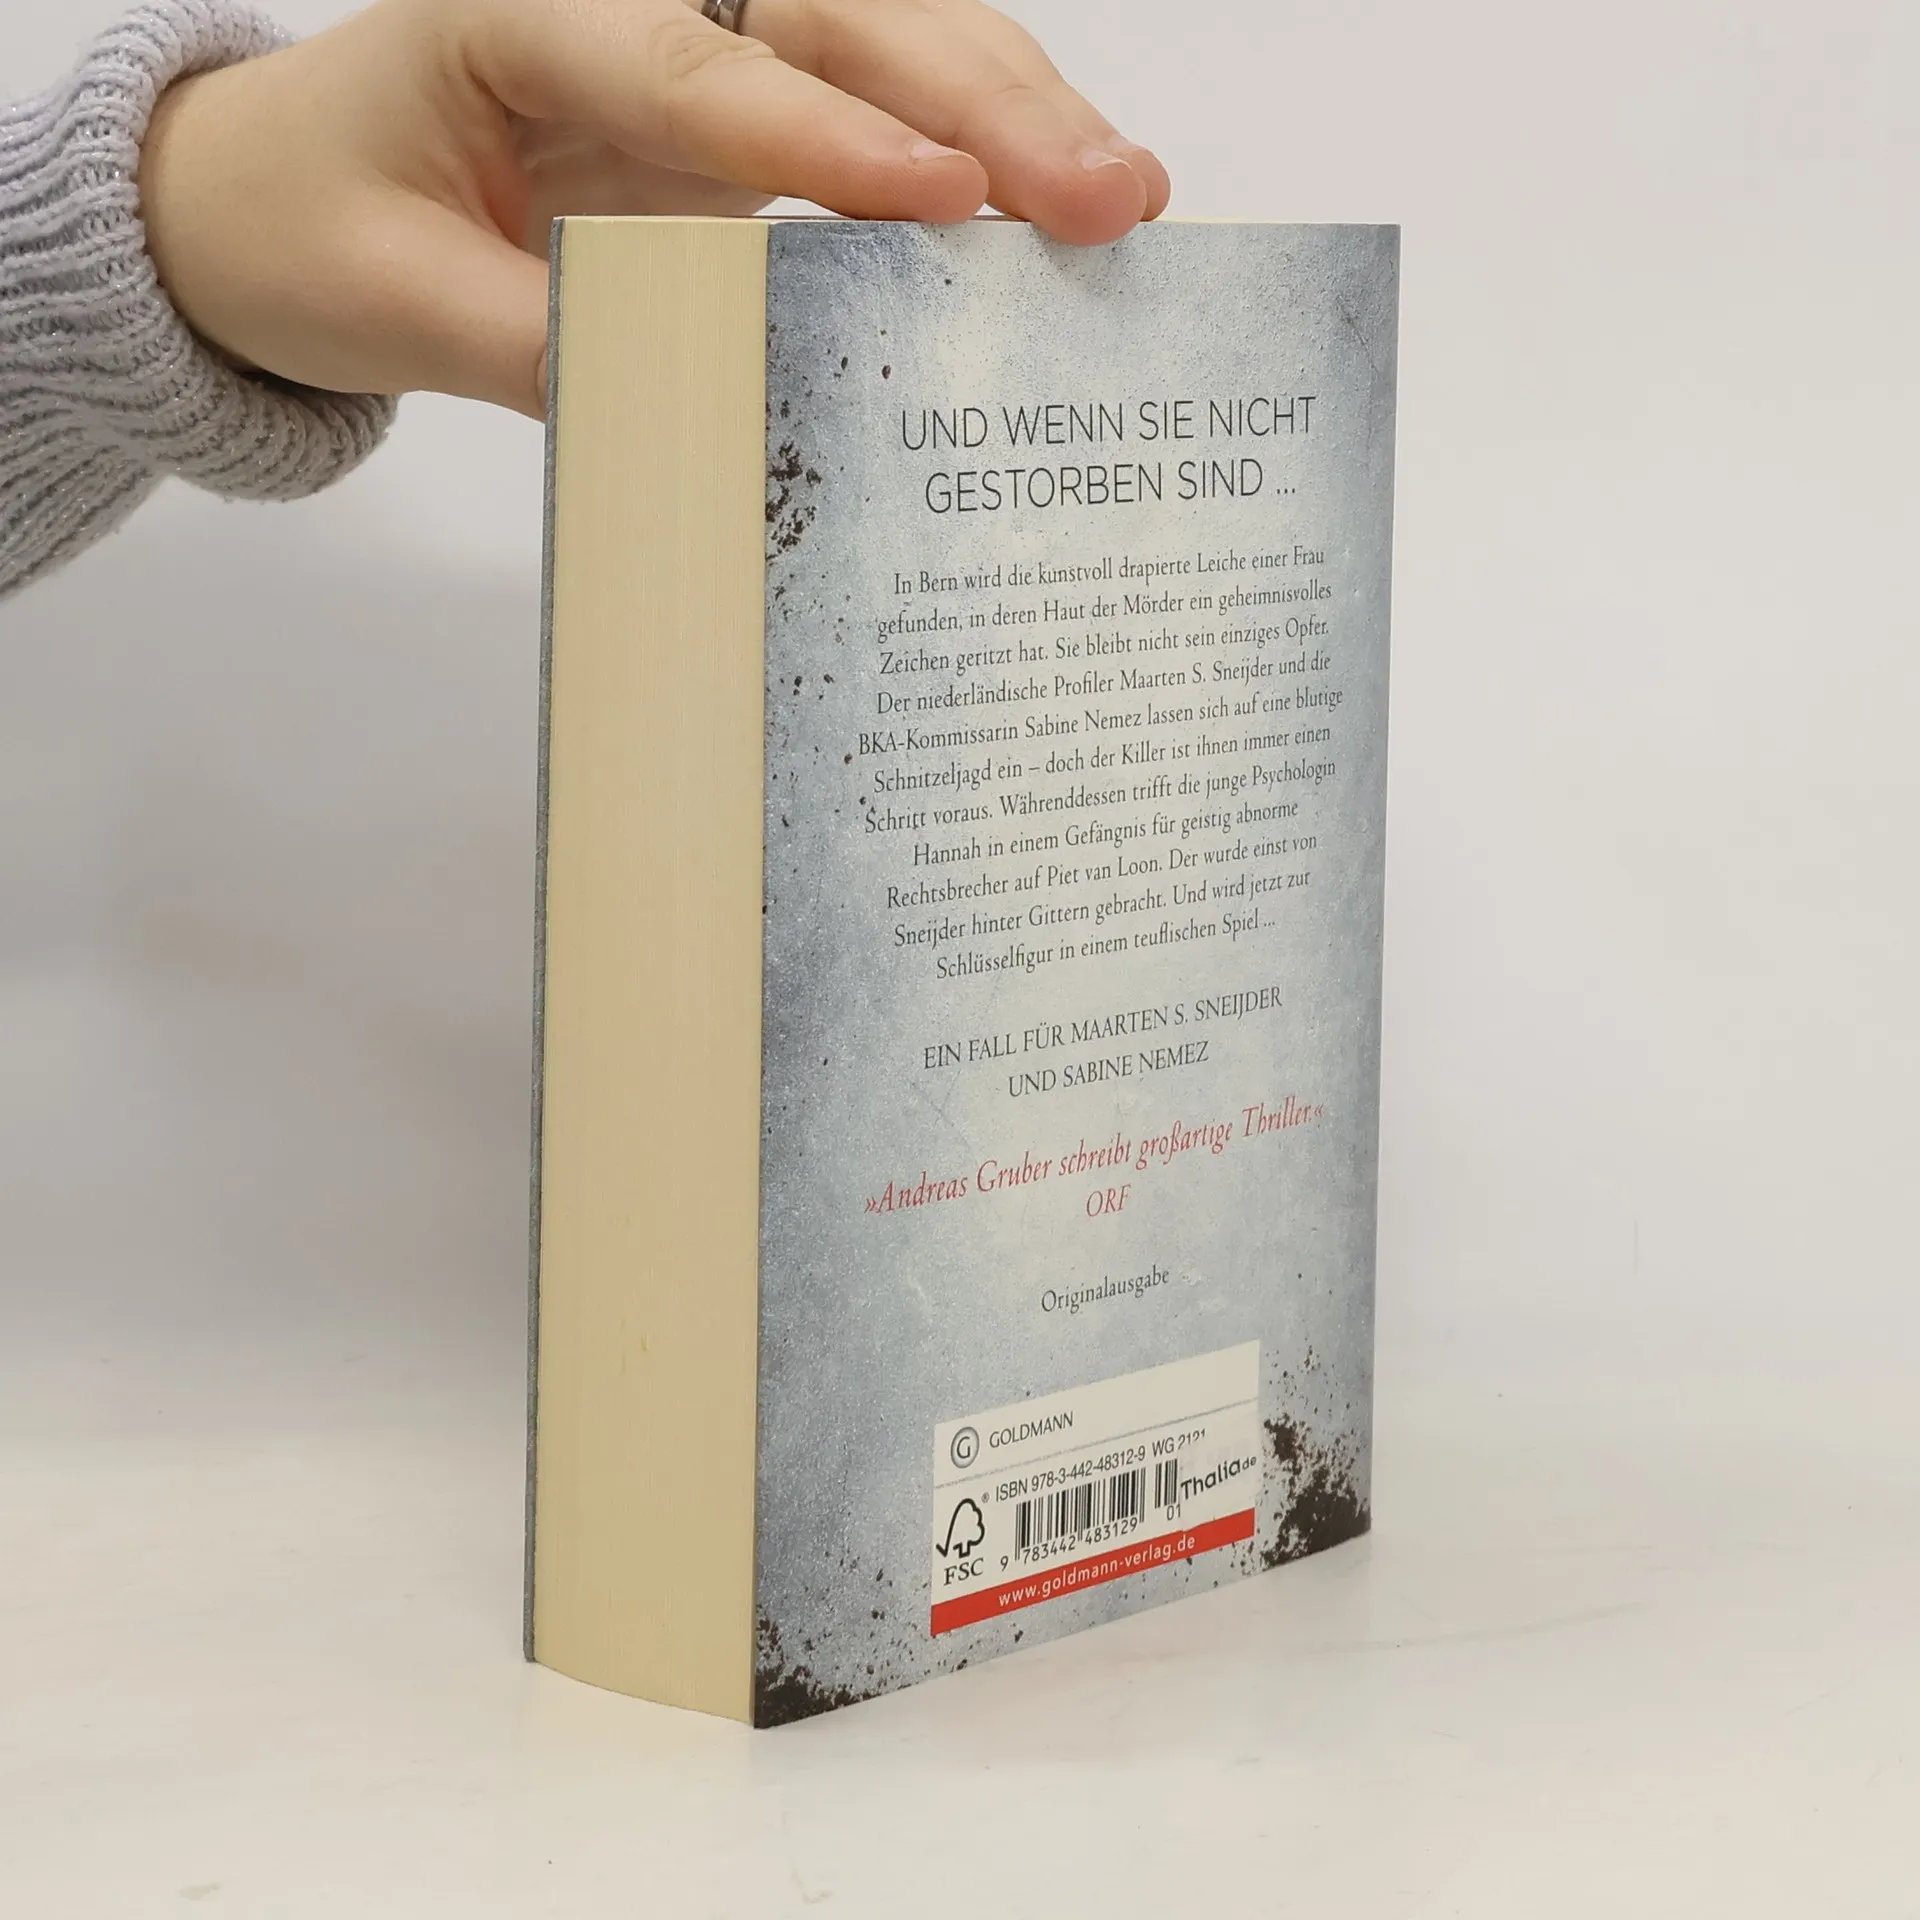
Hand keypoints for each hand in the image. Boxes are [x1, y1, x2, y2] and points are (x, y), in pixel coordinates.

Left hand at [140, 0, 1170, 418]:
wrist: (289, 194)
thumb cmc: (317, 219)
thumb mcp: (390, 295)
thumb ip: (523, 342)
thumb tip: (686, 412)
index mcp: (521, 13)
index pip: (692, 73)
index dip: (824, 141)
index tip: (945, 201)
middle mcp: (637, 1)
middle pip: (838, 23)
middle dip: (981, 108)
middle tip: (1103, 193)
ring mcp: (705, 48)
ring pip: (887, 47)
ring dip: (1011, 120)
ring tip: (1122, 200)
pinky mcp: (747, 114)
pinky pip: (879, 118)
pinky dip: (974, 164)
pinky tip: (1054, 216)